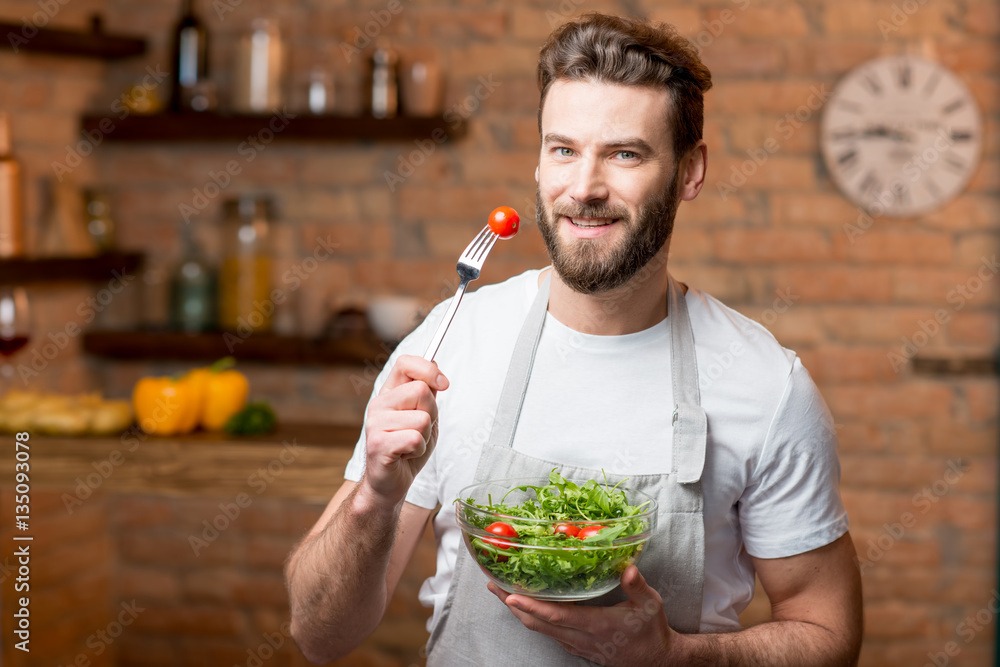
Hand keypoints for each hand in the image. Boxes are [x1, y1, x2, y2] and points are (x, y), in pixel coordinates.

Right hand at [360, 355, 448, 507]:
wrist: (390, 483)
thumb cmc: (408, 449)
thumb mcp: (424, 417)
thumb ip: (427, 394)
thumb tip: (435, 364)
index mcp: (389, 393)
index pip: (405, 363)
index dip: (428, 369)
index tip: (444, 383)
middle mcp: (378, 404)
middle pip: (421, 391)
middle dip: (432, 414)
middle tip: (418, 431)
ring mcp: (375, 423)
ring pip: (422, 418)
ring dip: (424, 436)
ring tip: (410, 445)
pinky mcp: (378, 443)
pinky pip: (415, 438)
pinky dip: (418, 450)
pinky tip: (405, 455)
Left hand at [487, 565, 677, 665]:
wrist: (654, 661)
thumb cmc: (651, 631)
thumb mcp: (650, 606)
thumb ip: (637, 587)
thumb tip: (629, 568)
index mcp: (597, 626)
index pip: (558, 616)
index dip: (532, 606)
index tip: (511, 595)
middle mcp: (581, 637)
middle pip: (539, 623)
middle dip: (513, 605)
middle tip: (492, 586)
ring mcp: (576, 644)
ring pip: (540, 629)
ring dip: (518, 612)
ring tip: (500, 592)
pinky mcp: (576, 646)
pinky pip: (548, 633)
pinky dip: (532, 618)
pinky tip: (524, 606)